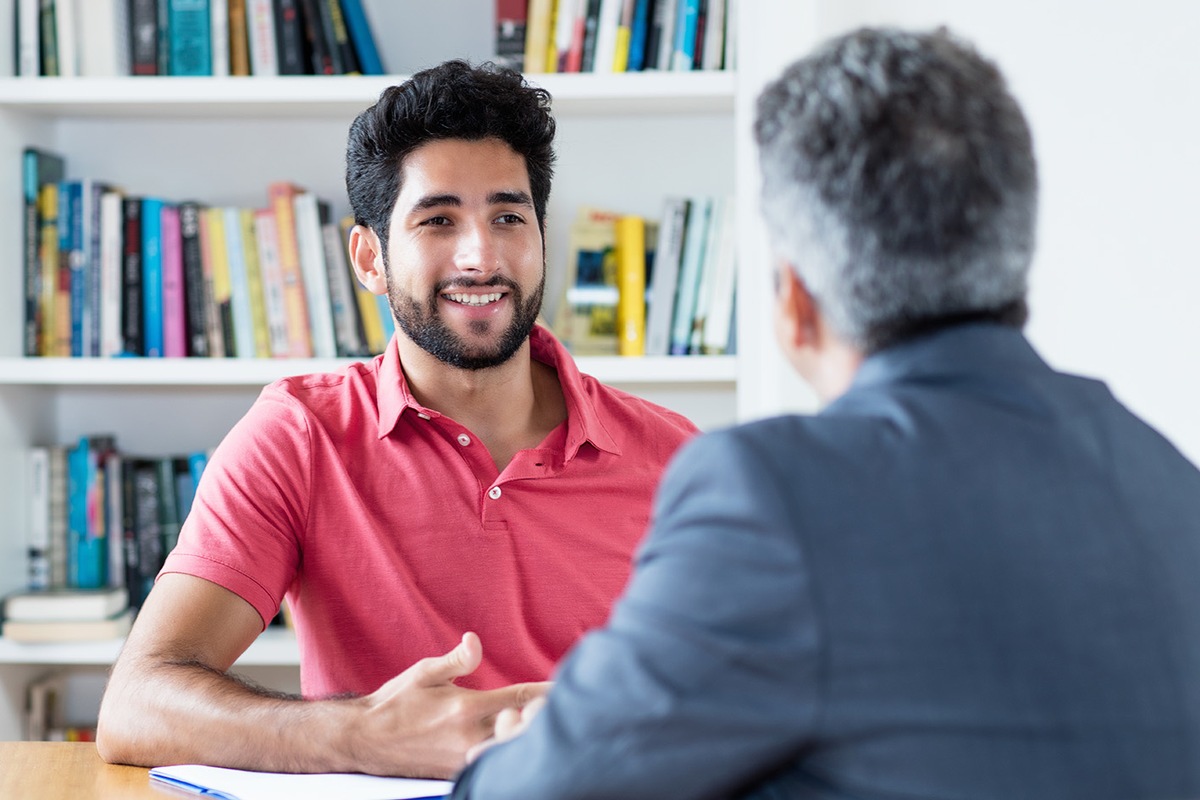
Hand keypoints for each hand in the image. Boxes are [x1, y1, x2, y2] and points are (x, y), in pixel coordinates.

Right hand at [353, 632, 549, 778]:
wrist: (363, 739)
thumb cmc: (394, 702)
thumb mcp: (424, 672)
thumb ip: (457, 660)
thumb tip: (475, 640)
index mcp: (465, 707)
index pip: (519, 697)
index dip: (547, 694)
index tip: (569, 687)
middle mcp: (469, 736)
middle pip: (523, 729)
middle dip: (542, 719)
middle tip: (559, 708)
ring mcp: (464, 758)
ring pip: (509, 751)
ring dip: (526, 739)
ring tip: (541, 729)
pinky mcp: (455, 773)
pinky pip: (490, 765)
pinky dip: (505, 756)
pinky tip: (514, 748)